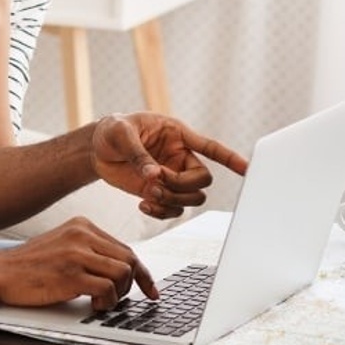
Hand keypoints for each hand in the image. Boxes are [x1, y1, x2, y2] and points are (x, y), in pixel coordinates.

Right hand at [0, 217, 157, 310]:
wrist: (0, 271)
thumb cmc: (29, 264)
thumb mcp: (62, 244)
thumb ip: (89, 250)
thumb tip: (120, 268)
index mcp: (81, 225)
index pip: (124, 247)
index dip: (140, 272)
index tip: (149, 288)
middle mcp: (81, 235)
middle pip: (129, 259)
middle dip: (133, 284)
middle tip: (121, 299)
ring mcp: (76, 254)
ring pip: (123, 272)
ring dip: (118, 294)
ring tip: (102, 302)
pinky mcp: (71, 274)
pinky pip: (107, 289)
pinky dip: (106, 302)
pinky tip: (93, 305)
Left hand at [91, 113, 248, 218]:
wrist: (96, 149)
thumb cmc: (112, 131)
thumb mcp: (121, 134)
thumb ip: (137, 153)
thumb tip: (153, 175)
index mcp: (177, 135)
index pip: (210, 147)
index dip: (230, 158)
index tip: (248, 169)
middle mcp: (180, 158)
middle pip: (203, 180)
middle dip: (181, 185)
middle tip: (154, 180)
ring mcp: (172, 177)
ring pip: (191, 198)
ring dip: (172, 200)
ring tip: (147, 193)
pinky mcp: (160, 192)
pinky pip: (174, 209)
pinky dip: (162, 213)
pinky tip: (143, 205)